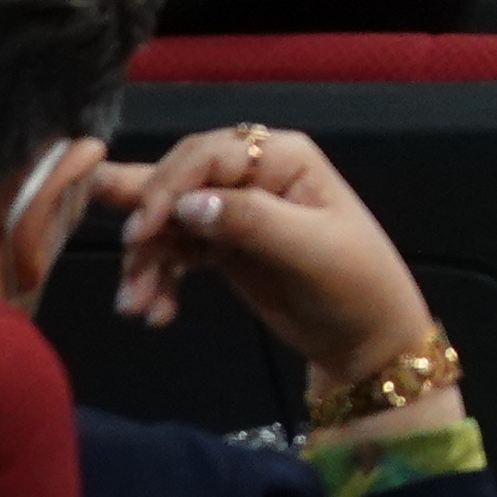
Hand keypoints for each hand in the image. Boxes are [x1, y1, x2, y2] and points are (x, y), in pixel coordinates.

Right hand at [92, 127, 444, 426]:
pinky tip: (156, 313)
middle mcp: (253, 173)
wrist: (365, 342)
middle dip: (146, 225)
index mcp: (282, 157)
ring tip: (134, 308)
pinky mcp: (222, 246)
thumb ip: (251, 221)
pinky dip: (158, 279)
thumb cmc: (356, 285)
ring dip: (145, 261)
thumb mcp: (311, 250)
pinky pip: (174, 252)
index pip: (207, 155)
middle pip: (176, 183)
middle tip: (131, 269)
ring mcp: (234, 210)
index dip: (167, 187)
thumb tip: (187, 205)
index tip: (143, 231)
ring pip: (167, 222)